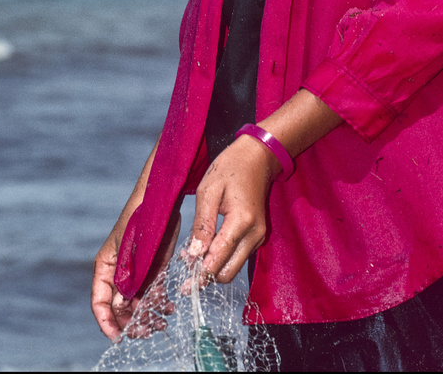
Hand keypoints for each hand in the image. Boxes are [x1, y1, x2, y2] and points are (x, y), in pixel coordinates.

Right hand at [92, 201, 181, 340]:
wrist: (162, 200)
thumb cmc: (140, 219)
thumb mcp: (131, 251)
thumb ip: (125, 279)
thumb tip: (120, 307)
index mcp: (105, 267)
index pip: (100, 303)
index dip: (107, 323)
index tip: (118, 338)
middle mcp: (119, 274)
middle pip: (121, 309)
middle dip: (133, 323)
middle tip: (148, 331)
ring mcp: (136, 273)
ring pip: (139, 305)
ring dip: (149, 316)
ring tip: (162, 322)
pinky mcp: (153, 270)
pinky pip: (154, 294)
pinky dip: (161, 303)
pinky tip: (170, 307)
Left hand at [187, 134, 280, 285]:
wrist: (258, 157)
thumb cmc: (230, 168)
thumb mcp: (208, 190)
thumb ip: (202, 224)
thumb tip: (194, 255)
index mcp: (242, 221)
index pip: (219, 260)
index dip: (200, 275)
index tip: (182, 285)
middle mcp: (255, 234)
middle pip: (228, 273)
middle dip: (206, 276)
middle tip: (185, 269)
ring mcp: (259, 237)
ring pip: (233, 269)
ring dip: (213, 268)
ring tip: (192, 256)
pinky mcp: (258, 237)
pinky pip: (238, 258)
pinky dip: (222, 259)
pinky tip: (207, 247)